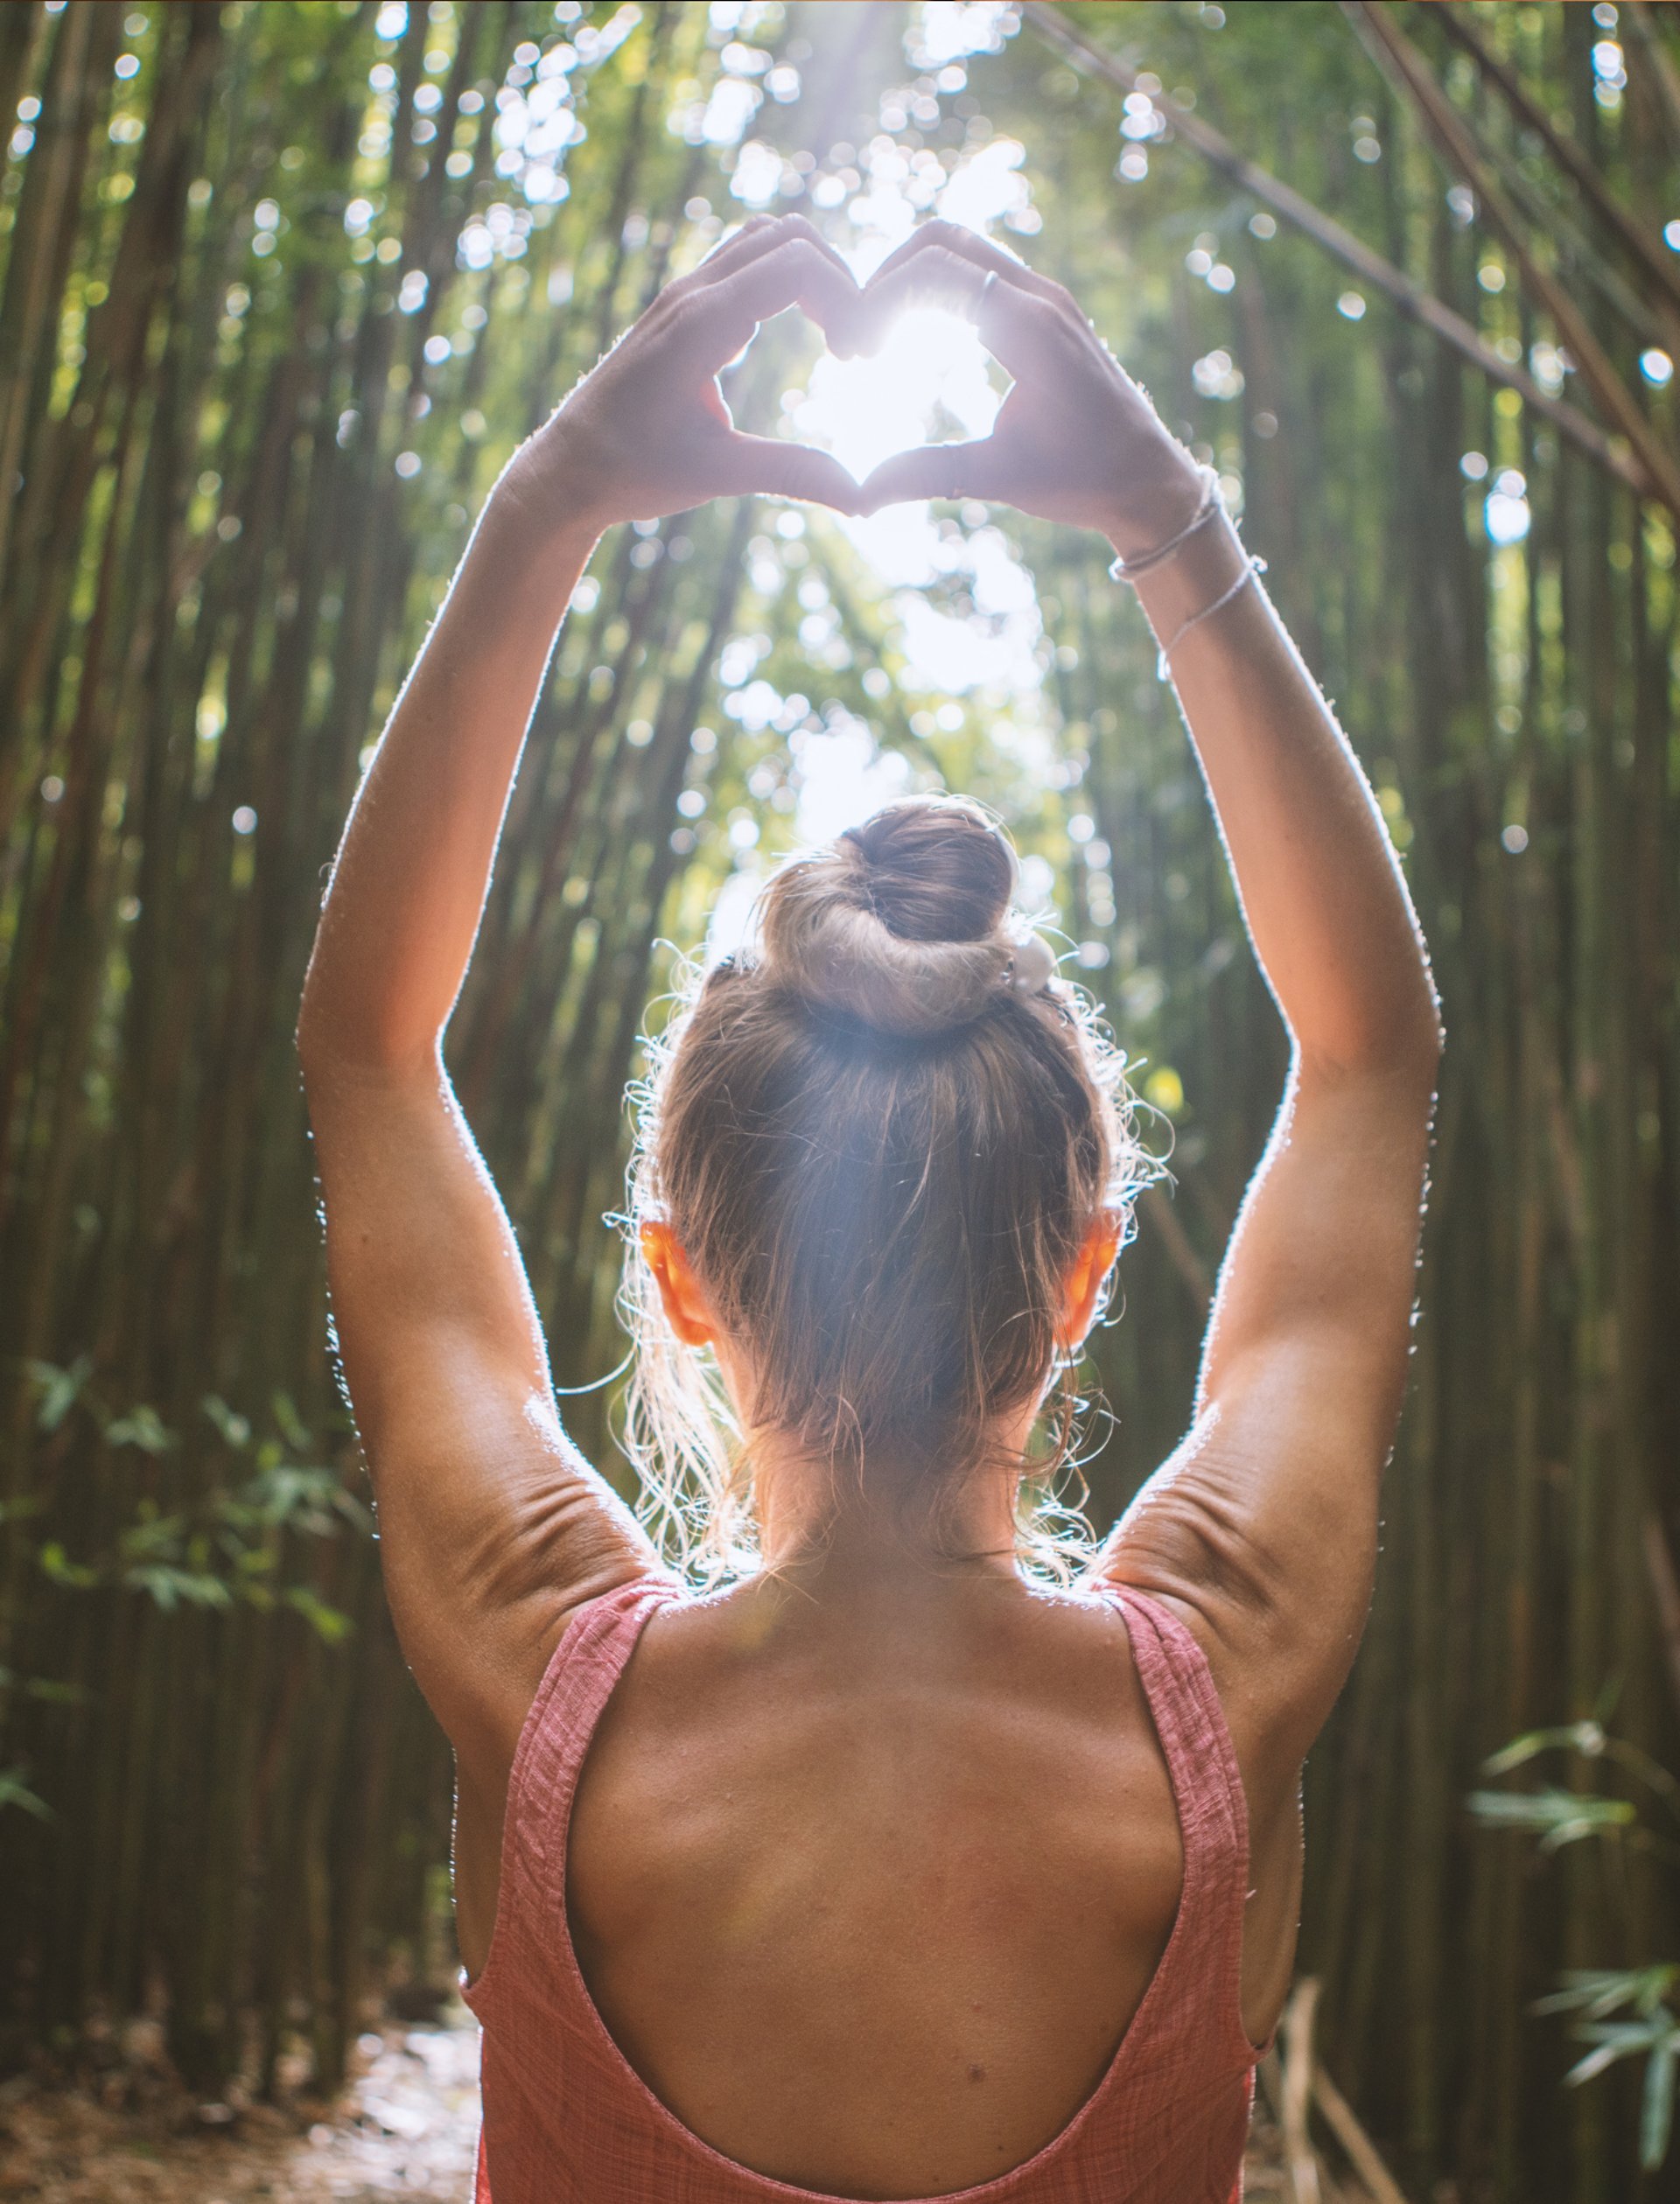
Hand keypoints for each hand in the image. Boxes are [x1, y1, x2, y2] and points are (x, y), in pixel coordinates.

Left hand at [506, 215, 865, 533]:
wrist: (566, 467)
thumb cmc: (631, 471)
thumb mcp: (716, 475)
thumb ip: (791, 472)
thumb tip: (863, 498)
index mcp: (700, 324)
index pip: (796, 264)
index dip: (846, 299)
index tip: (857, 358)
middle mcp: (691, 294)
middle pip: (789, 236)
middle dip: (839, 280)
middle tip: (854, 347)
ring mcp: (683, 294)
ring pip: (766, 238)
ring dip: (813, 272)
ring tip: (834, 335)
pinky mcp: (682, 306)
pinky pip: (745, 261)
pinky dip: (786, 279)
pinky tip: (798, 333)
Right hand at [852, 222, 1205, 554]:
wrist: (1147, 477)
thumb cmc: (1085, 479)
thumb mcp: (1002, 480)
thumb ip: (930, 474)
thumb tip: (860, 495)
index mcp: (1032, 330)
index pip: (935, 274)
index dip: (878, 301)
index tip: (851, 353)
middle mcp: (1041, 298)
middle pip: (943, 240)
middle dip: (885, 278)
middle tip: (854, 342)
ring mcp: (1046, 296)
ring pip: (961, 248)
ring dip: (908, 278)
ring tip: (875, 337)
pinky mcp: (1045, 307)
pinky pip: (980, 271)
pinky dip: (935, 286)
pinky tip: (911, 335)